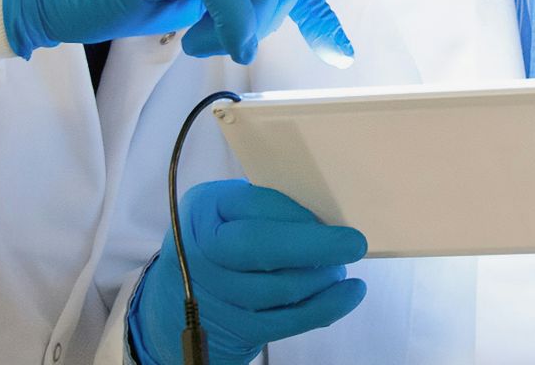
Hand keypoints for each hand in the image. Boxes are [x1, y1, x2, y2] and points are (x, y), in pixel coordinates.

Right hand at [131, 179, 367, 364]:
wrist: (181, 300)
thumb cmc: (224, 241)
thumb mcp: (231, 213)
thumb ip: (267, 208)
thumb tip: (328, 213)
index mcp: (202, 210)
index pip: (251, 205)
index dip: (295, 213)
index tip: (332, 217)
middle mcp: (199, 250)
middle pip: (257, 247)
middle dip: (312, 246)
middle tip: (354, 244)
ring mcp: (213, 294)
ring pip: (277, 287)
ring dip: (321, 278)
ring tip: (340, 268)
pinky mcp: (233, 329)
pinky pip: (285, 321)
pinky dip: (324, 307)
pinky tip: (348, 294)